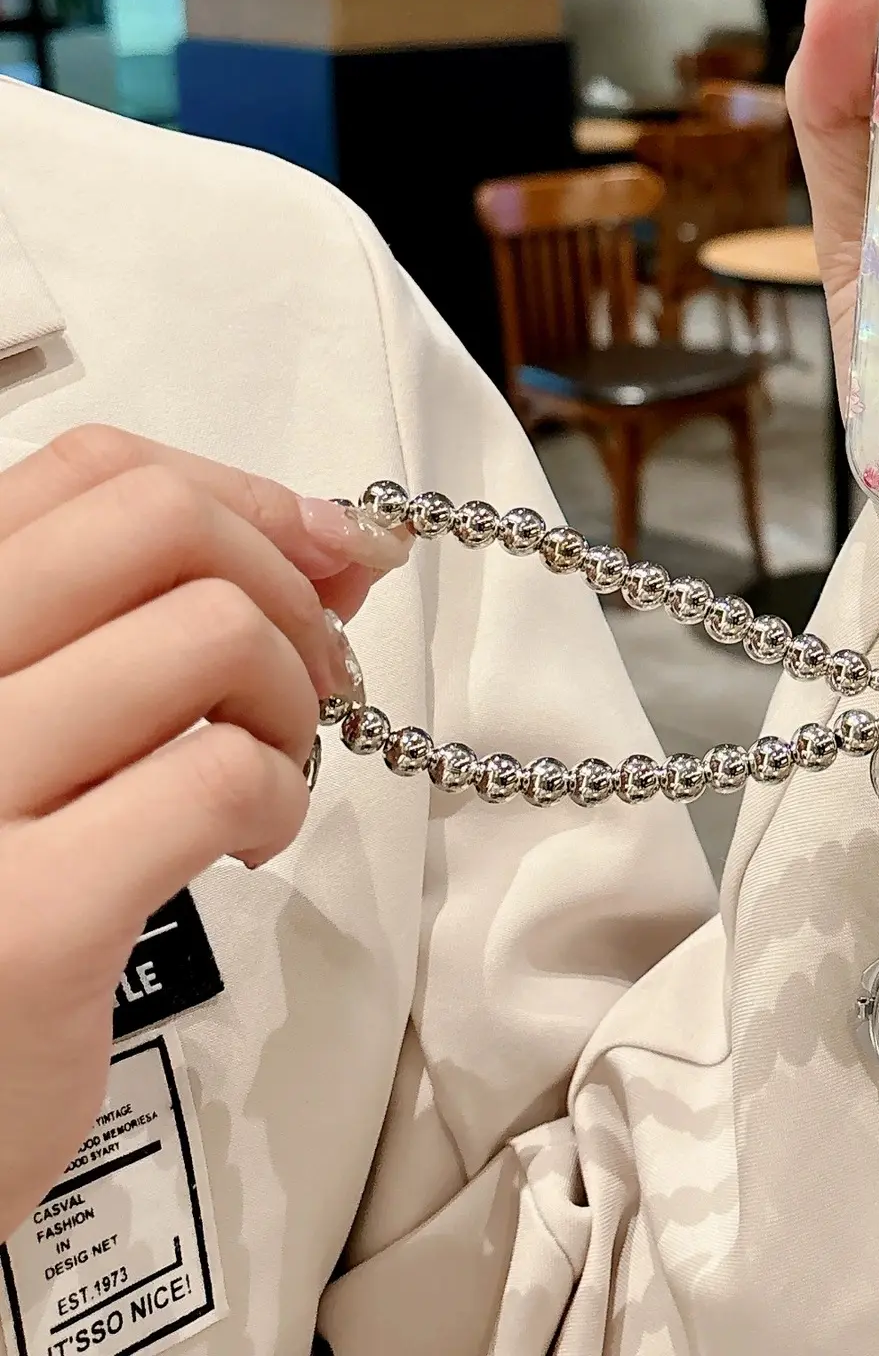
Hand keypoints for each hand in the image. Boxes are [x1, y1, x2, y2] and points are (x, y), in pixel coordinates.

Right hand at [0, 427, 409, 1236]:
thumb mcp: (31, 731)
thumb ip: (149, 621)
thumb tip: (332, 540)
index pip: (89, 471)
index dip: (239, 496)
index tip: (313, 553)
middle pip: (159, 525)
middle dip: (282, 583)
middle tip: (306, 675)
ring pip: (208, 634)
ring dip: (287, 700)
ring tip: (262, 770)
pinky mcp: (27, 925)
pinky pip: (219, 779)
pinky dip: (279, 799)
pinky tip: (244, 844)